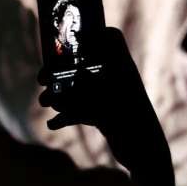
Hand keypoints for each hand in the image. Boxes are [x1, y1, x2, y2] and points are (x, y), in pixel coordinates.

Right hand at [38, 27, 175, 185]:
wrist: (145, 152)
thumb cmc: (128, 119)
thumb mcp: (103, 96)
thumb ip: (87, 82)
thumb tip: (72, 71)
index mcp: (122, 65)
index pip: (110, 37)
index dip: (93, 33)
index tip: (71, 38)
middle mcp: (116, 78)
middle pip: (85, 65)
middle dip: (60, 71)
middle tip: (41, 78)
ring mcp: (110, 97)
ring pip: (80, 89)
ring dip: (59, 95)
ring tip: (44, 102)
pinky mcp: (106, 116)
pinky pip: (83, 110)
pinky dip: (68, 115)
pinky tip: (54, 123)